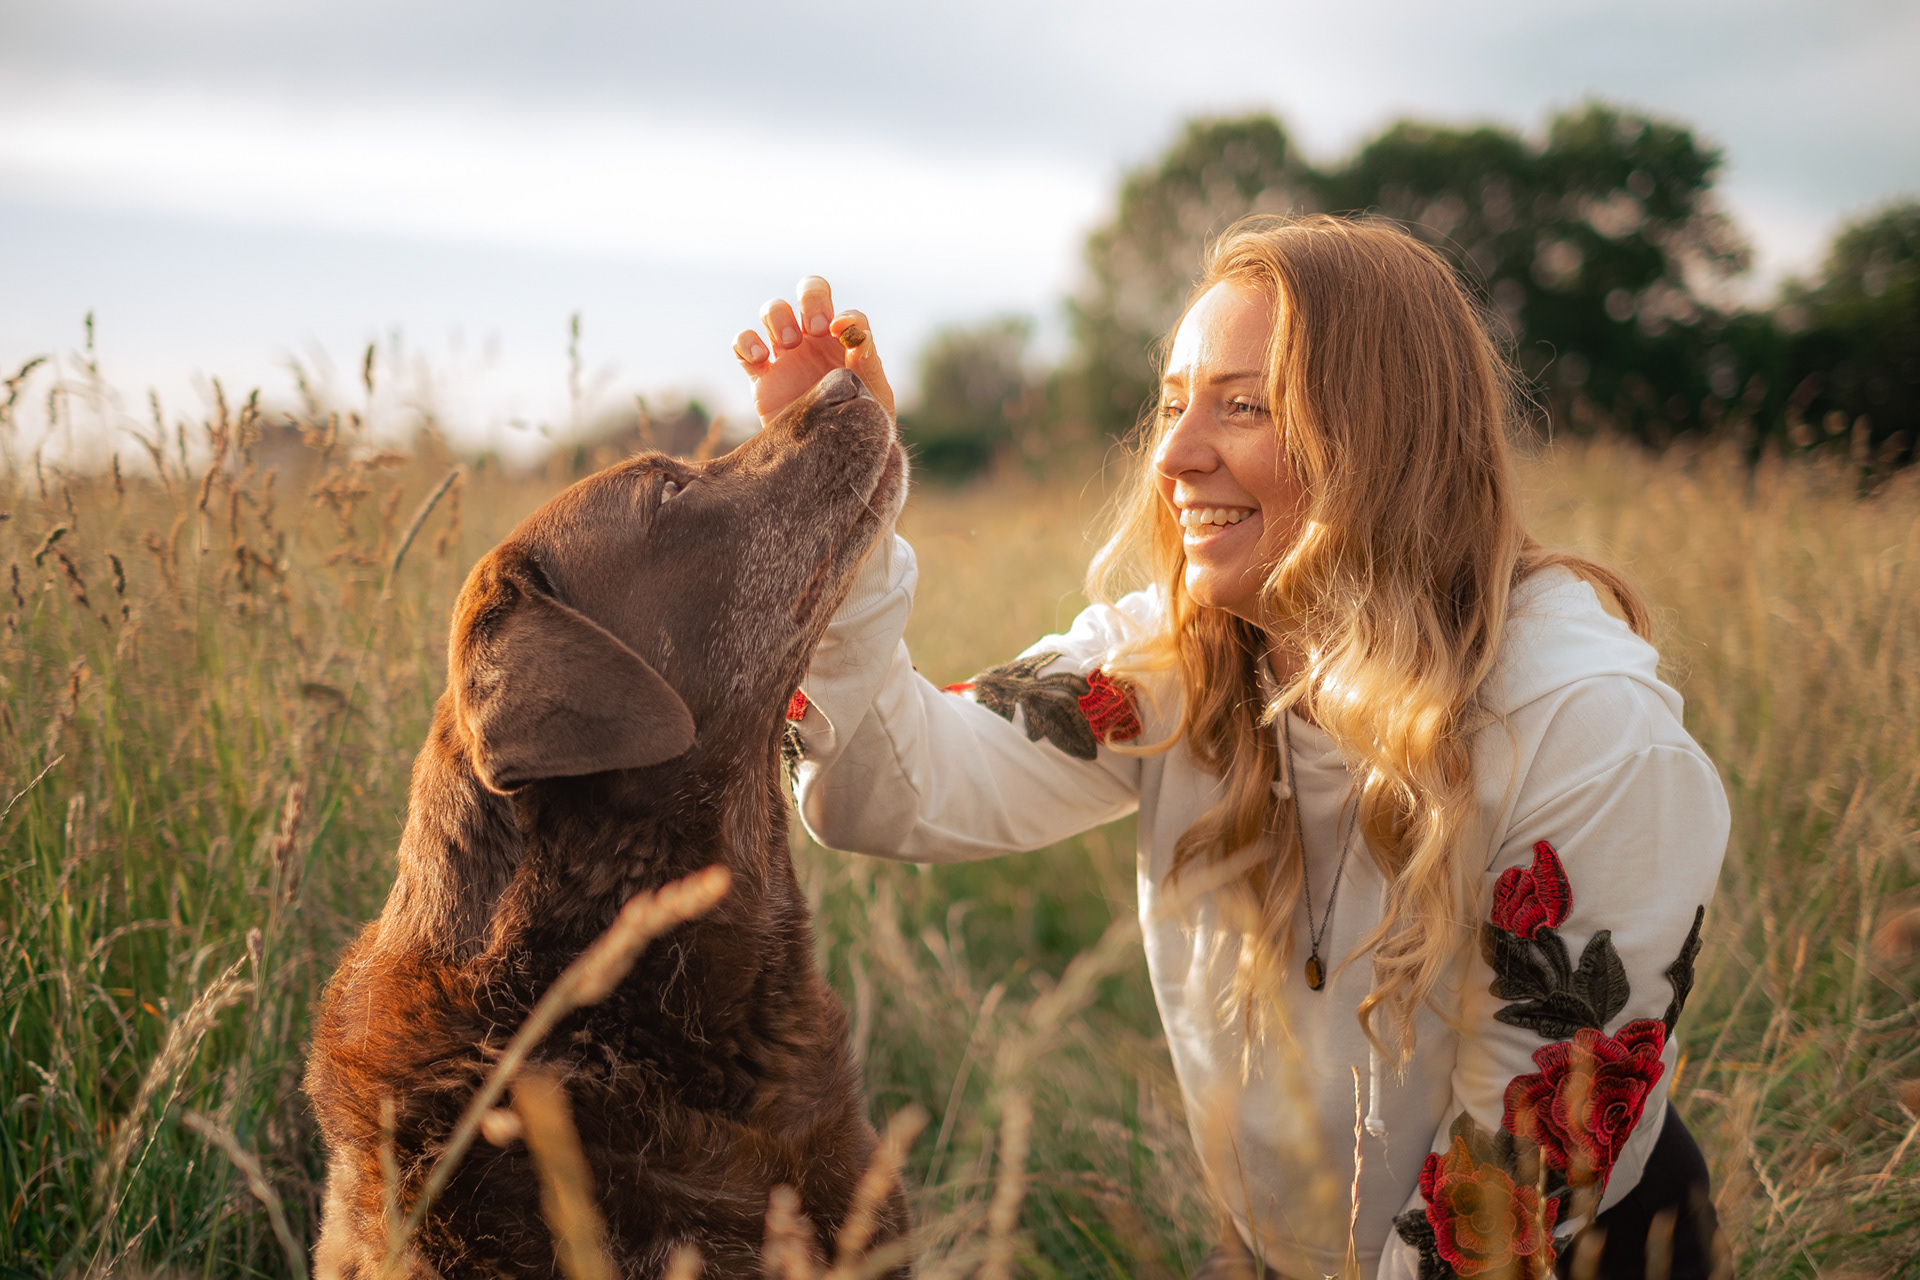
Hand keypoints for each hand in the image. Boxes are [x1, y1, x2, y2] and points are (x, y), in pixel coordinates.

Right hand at [734, 276, 895, 425]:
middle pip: (810, 294)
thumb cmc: (857, 431)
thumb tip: (859, 334)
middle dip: (810, 301)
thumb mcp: (872, 399)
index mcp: (847, 347)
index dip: (845, 316)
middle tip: (814, 329)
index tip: (841, 333)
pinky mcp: (761, 377)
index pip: (848, 314)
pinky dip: (745, 341)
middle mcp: (817, 343)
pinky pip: (743, 344)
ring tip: (787, 343)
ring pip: (774, 310)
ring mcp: (786, 356)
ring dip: (778, 316)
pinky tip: (759, 358)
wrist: (827, 466)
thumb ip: (868, 364)